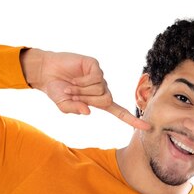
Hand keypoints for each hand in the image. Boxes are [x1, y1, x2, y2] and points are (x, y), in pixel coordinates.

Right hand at [21, 49, 149, 129]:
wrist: (45, 72)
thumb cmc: (55, 90)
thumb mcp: (63, 105)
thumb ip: (74, 110)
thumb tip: (89, 111)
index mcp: (97, 101)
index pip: (119, 112)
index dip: (132, 120)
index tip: (147, 127)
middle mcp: (101, 89)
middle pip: (107, 100)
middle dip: (88, 99)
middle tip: (72, 95)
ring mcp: (99, 76)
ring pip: (101, 89)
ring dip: (82, 90)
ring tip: (70, 86)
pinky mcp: (95, 65)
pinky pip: (96, 78)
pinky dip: (83, 82)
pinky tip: (74, 78)